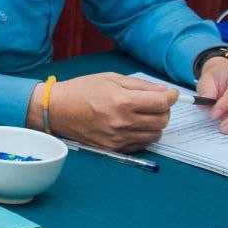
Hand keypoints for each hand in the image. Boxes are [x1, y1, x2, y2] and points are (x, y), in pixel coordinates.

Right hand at [30, 73, 177, 152]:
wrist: (56, 110)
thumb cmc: (82, 90)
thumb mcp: (110, 78)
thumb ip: (140, 86)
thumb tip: (165, 93)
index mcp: (122, 101)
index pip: (161, 103)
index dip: (171, 97)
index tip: (170, 94)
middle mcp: (122, 122)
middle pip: (162, 120)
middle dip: (164, 110)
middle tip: (154, 103)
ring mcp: (118, 138)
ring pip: (155, 134)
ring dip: (154, 124)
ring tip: (142, 115)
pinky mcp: (113, 149)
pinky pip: (141, 144)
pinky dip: (143, 134)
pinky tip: (132, 125)